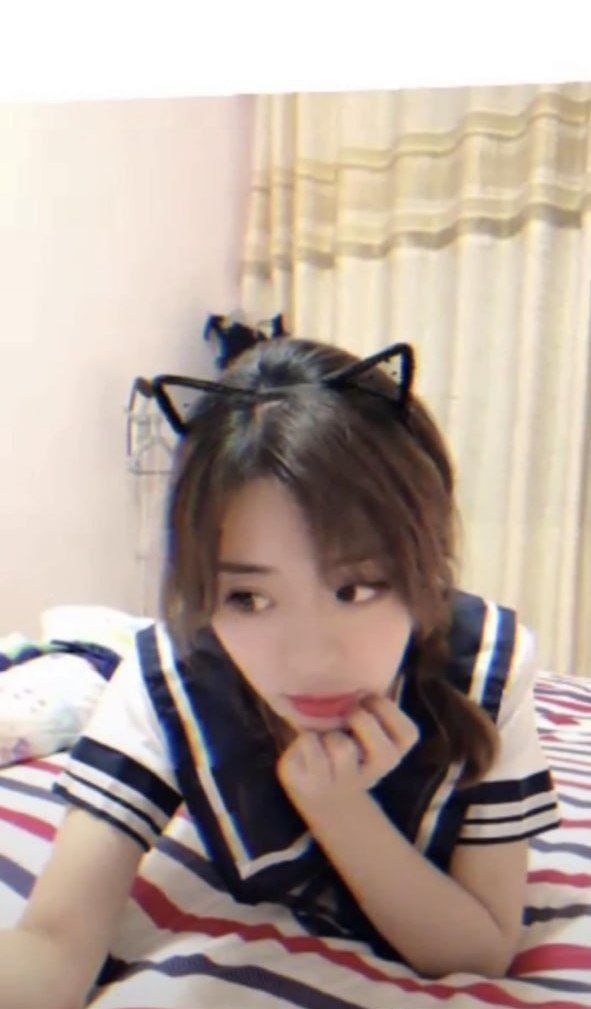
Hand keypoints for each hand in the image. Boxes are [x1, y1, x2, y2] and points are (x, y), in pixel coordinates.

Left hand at [275, 684, 419, 815]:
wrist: (315, 783)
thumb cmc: (344, 737)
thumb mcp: (363, 722)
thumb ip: (368, 701)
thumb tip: (358, 665)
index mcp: (391, 754)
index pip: (407, 735)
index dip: (386, 710)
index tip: (366, 700)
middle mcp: (373, 774)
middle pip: (381, 752)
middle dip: (361, 720)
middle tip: (347, 714)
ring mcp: (344, 784)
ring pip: (342, 748)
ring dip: (330, 732)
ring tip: (324, 736)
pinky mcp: (314, 785)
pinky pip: (312, 748)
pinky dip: (306, 738)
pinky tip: (307, 745)